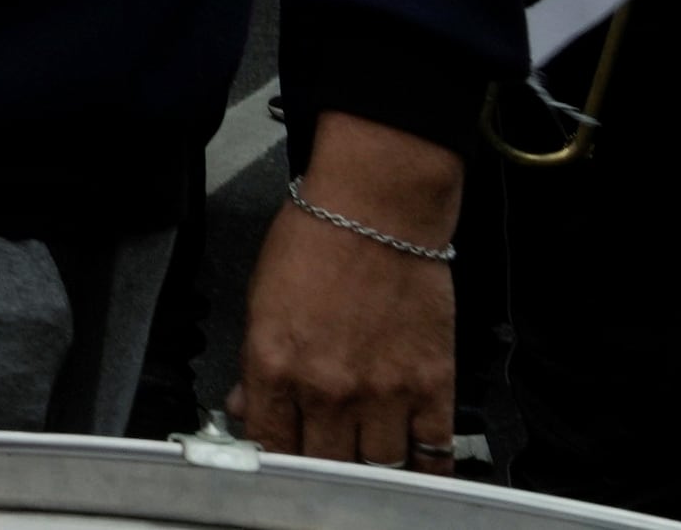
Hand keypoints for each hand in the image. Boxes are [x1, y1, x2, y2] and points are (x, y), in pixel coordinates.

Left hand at [235, 111, 459, 465]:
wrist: (377, 209)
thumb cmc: (316, 240)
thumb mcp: (260, 300)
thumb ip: (255, 365)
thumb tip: (248, 405)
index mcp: (275, 365)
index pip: (270, 445)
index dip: (275, 461)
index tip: (281, 463)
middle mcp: (327, 388)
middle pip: (323, 464)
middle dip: (319, 466)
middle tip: (322, 459)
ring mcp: (383, 392)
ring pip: (376, 468)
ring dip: (367, 470)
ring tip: (362, 461)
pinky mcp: (432, 385)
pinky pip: (431, 451)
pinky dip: (423, 468)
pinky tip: (412, 467)